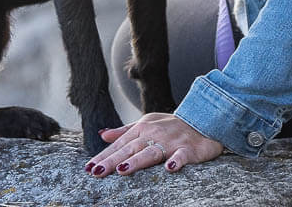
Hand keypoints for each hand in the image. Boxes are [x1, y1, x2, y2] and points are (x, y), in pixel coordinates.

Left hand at [84, 113, 223, 176]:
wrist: (203, 120)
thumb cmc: (172, 125)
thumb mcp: (147, 123)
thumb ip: (124, 131)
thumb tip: (102, 135)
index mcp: (142, 128)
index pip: (119, 144)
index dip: (103, 155)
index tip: (88, 167)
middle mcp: (154, 134)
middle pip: (130, 149)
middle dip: (112, 160)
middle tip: (96, 172)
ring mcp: (171, 142)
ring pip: (151, 152)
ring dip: (137, 161)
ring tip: (122, 169)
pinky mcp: (188, 150)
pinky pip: (182, 157)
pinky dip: (176, 161)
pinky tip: (169, 168)